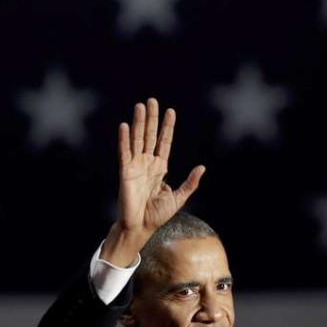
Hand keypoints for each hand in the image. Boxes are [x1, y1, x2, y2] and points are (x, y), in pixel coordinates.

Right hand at [102, 98, 203, 264]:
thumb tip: (202, 167)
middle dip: (151, 118)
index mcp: (160, 168)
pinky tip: (124, 125)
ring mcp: (135, 166)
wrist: (141, 227)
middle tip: (152, 100)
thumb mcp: (179, 198)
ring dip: (138, 122)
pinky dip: (124, 139)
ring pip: (137, 139)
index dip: (167, 127)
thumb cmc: (157, 215)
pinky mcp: (125, 172)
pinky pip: (124, 152)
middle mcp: (147, 163)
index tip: (170, 111)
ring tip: (140, 106)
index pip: (164, 142)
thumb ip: (190, 182)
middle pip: (149, 135)